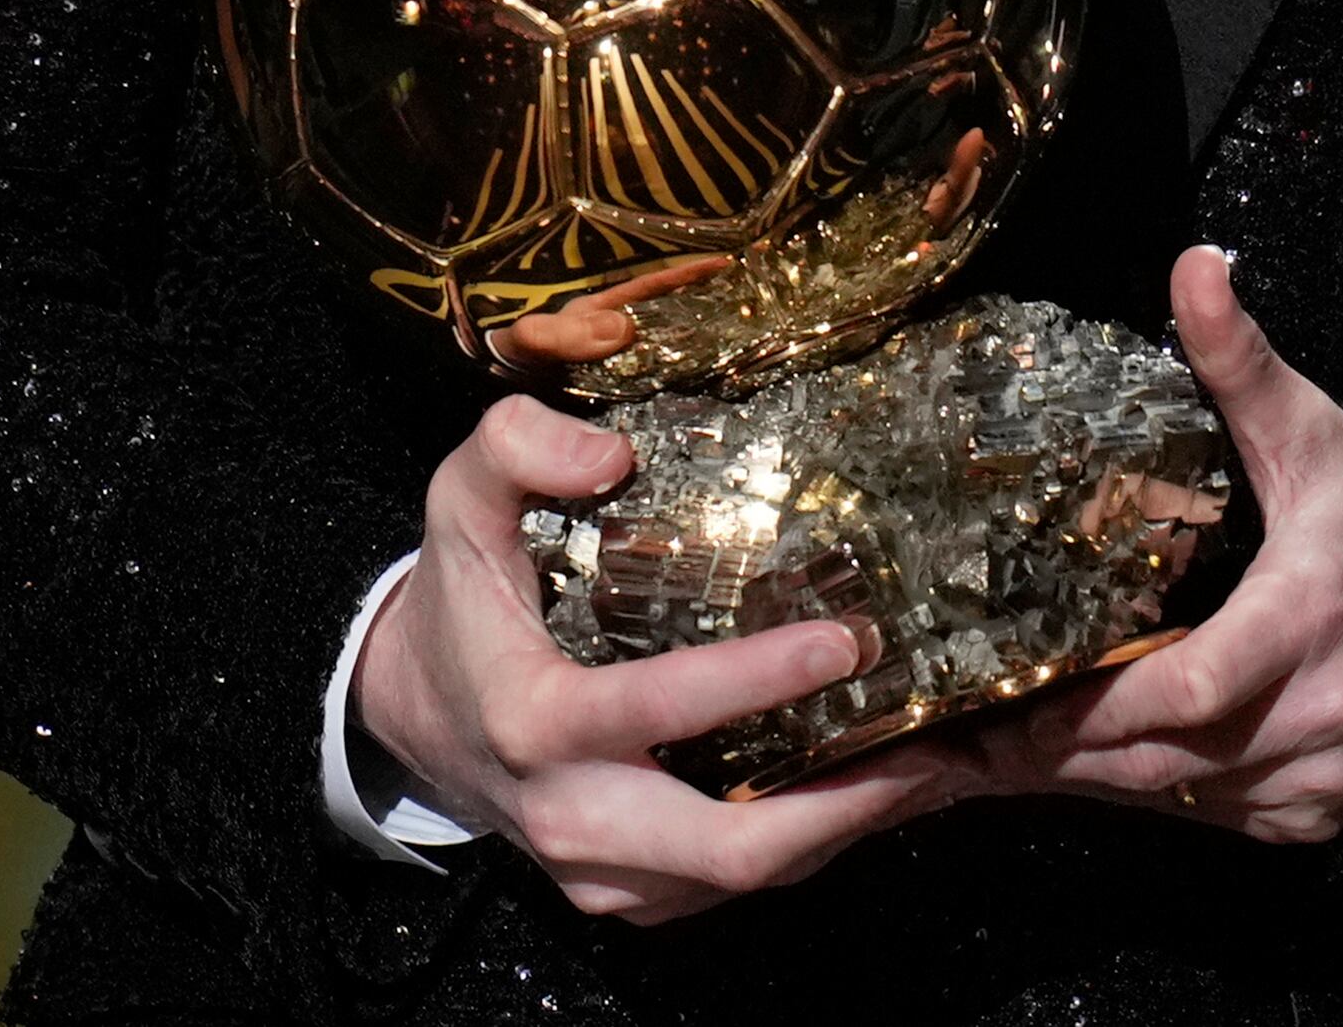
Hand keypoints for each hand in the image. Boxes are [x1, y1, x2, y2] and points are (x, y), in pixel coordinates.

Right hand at [349, 395, 961, 920]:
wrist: (416, 715)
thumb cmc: (458, 599)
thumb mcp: (459, 498)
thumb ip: (519, 445)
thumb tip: (614, 454)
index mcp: (533, 718)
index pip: (658, 711)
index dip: (758, 680)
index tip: (844, 641)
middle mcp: (567, 813)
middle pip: (727, 846)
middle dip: (842, 804)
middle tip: (926, 743)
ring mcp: (597, 871)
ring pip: (742, 877)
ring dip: (841, 829)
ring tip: (923, 766)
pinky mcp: (624, 897)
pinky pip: (726, 887)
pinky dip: (803, 846)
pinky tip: (856, 790)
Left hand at [935, 244, 1342, 843]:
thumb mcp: (1312, 432)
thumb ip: (1241, 359)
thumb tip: (1196, 265)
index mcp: (1309, 617)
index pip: (1197, 687)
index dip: (1098, 708)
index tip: (1012, 706)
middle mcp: (1323, 711)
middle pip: (1171, 757)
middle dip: (1061, 753)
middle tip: (962, 741)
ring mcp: (1327, 771)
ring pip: (1185, 796)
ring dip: (1092, 779)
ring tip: (995, 754)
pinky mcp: (1322, 810)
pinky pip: (1216, 815)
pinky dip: (1150, 793)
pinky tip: (1083, 765)